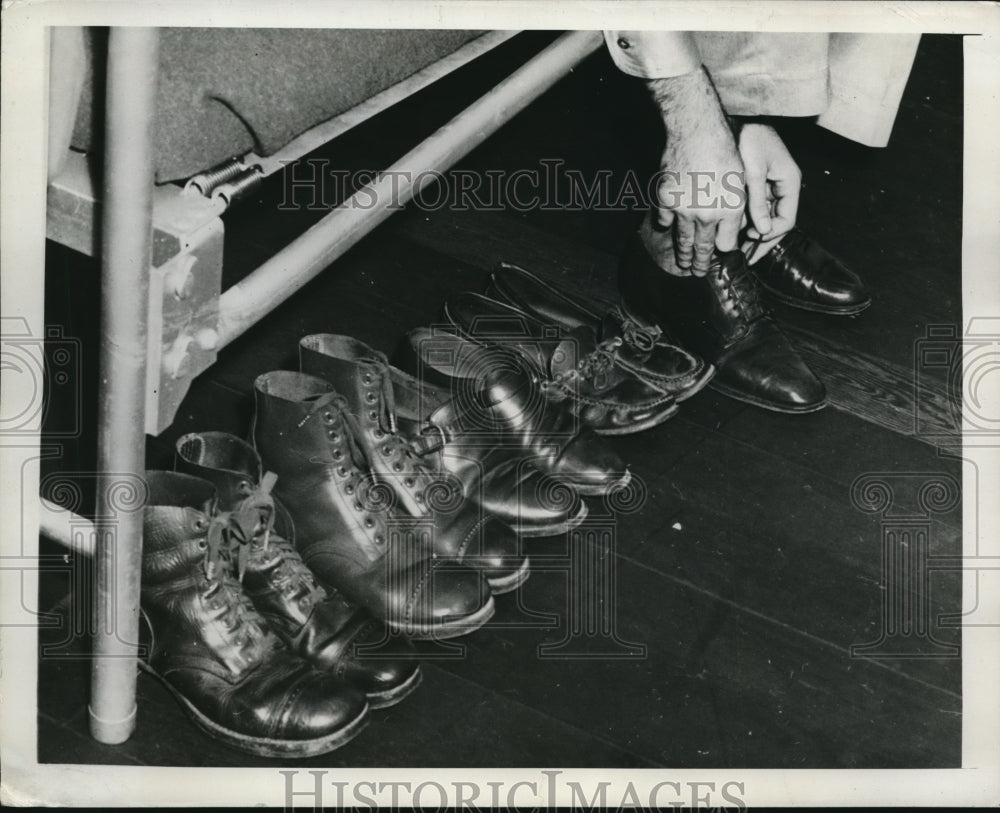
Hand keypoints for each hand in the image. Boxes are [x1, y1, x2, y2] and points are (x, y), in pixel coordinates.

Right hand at [649, 69, 745, 275]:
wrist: (697, 130)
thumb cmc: (725, 148)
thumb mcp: (742, 179)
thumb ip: (736, 207)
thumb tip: (731, 229)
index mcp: (730, 210)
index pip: (726, 245)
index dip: (724, 251)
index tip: (721, 254)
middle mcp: (707, 215)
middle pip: (703, 249)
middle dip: (701, 264)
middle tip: (698, 273)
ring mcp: (684, 210)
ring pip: (682, 240)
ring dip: (682, 254)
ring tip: (683, 263)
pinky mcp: (665, 201)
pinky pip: (664, 220)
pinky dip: (666, 224)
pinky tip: (668, 227)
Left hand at [736, 123, 800, 263]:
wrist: (740, 116)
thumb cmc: (750, 137)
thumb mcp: (753, 171)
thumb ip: (757, 201)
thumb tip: (763, 231)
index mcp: (789, 183)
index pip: (786, 221)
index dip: (769, 236)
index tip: (750, 242)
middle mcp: (783, 188)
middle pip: (776, 224)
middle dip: (760, 241)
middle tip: (744, 258)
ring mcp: (770, 187)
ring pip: (763, 218)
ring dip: (748, 231)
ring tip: (731, 246)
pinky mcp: (758, 185)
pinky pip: (753, 208)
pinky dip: (742, 219)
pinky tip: (728, 228)